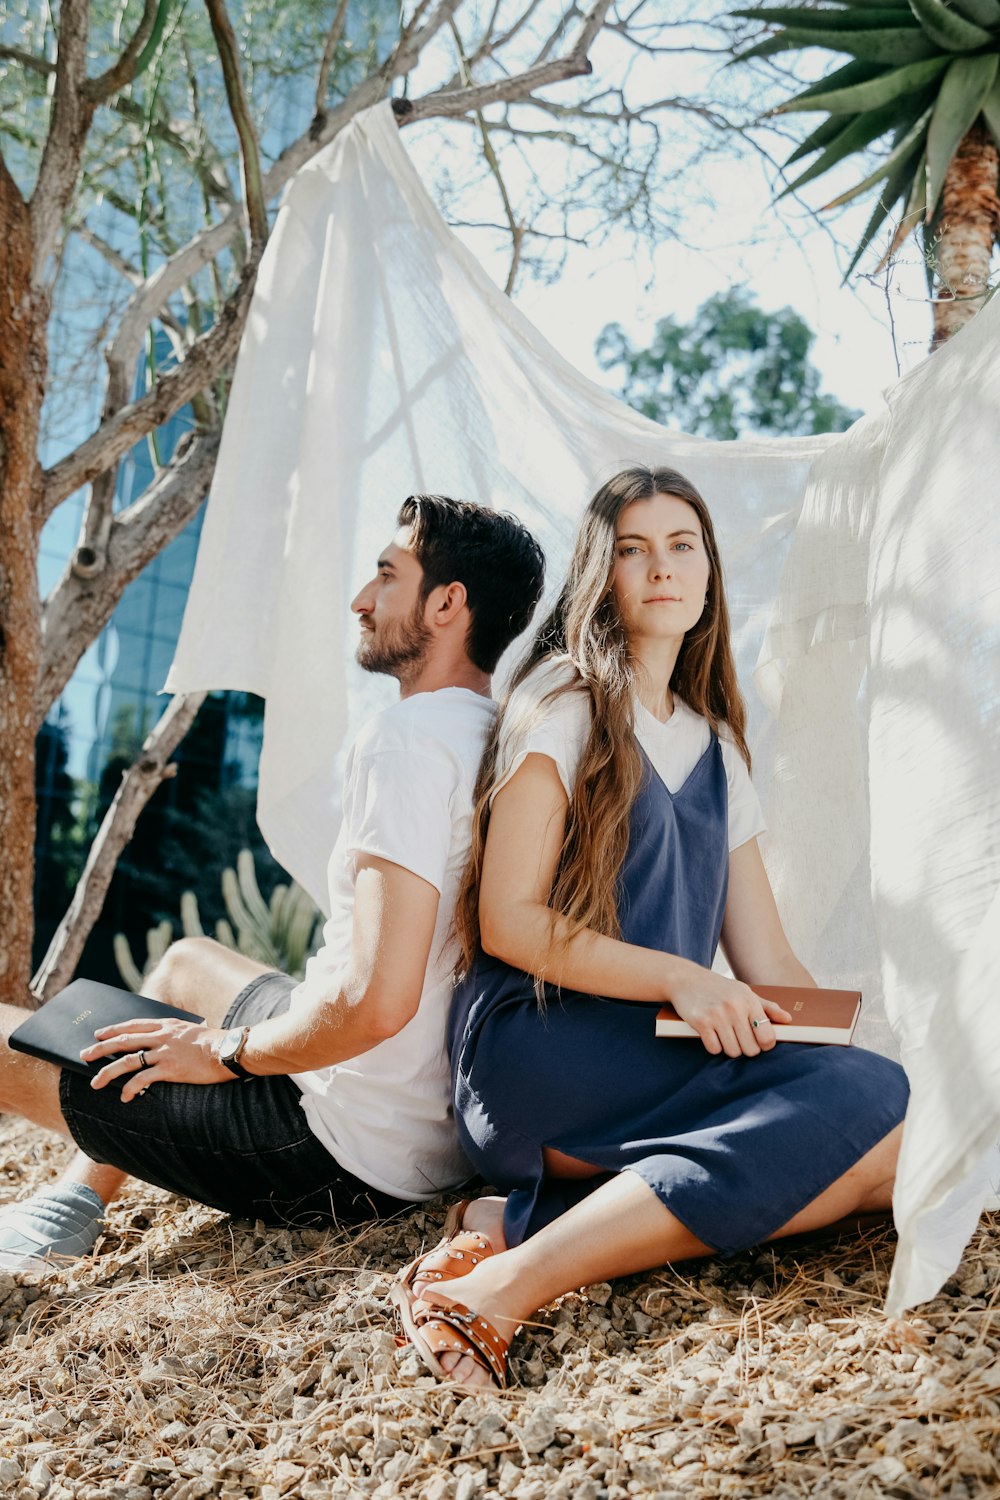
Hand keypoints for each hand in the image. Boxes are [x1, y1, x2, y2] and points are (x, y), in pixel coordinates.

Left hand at [80, 1019, 232, 1100]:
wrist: (230, 1051)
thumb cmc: (216, 1044)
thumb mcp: (192, 1032)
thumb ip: (175, 1035)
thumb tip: (164, 1042)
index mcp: (167, 1025)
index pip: (133, 1025)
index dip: (113, 1029)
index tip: (98, 1034)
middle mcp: (162, 1036)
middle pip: (124, 1040)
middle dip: (101, 1048)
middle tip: (84, 1055)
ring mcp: (165, 1052)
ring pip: (127, 1060)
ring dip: (108, 1071)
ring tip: (95, 1082)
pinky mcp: (170, 1069)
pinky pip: (143, 1079)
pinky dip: (130, 1088)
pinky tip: (124, 1096)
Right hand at [668, 968, 792, 1057]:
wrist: (686, 978)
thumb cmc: (719, 987)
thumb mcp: (744, 991)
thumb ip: (767, 1007)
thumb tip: (788, 1019)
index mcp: (749, 1001)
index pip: (767, 1036)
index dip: (765, 1045)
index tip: (759, 1042)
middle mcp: (735, 1008)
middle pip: (750, 1049)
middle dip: (746, 1048)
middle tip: (739, 1039)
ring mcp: (717, 1015)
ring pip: (732, 1051)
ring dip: (729, 1048)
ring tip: (725, 1036)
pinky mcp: (701, 1022)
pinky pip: (714, 1049)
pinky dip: (713, 1046)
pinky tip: (712, 1035)